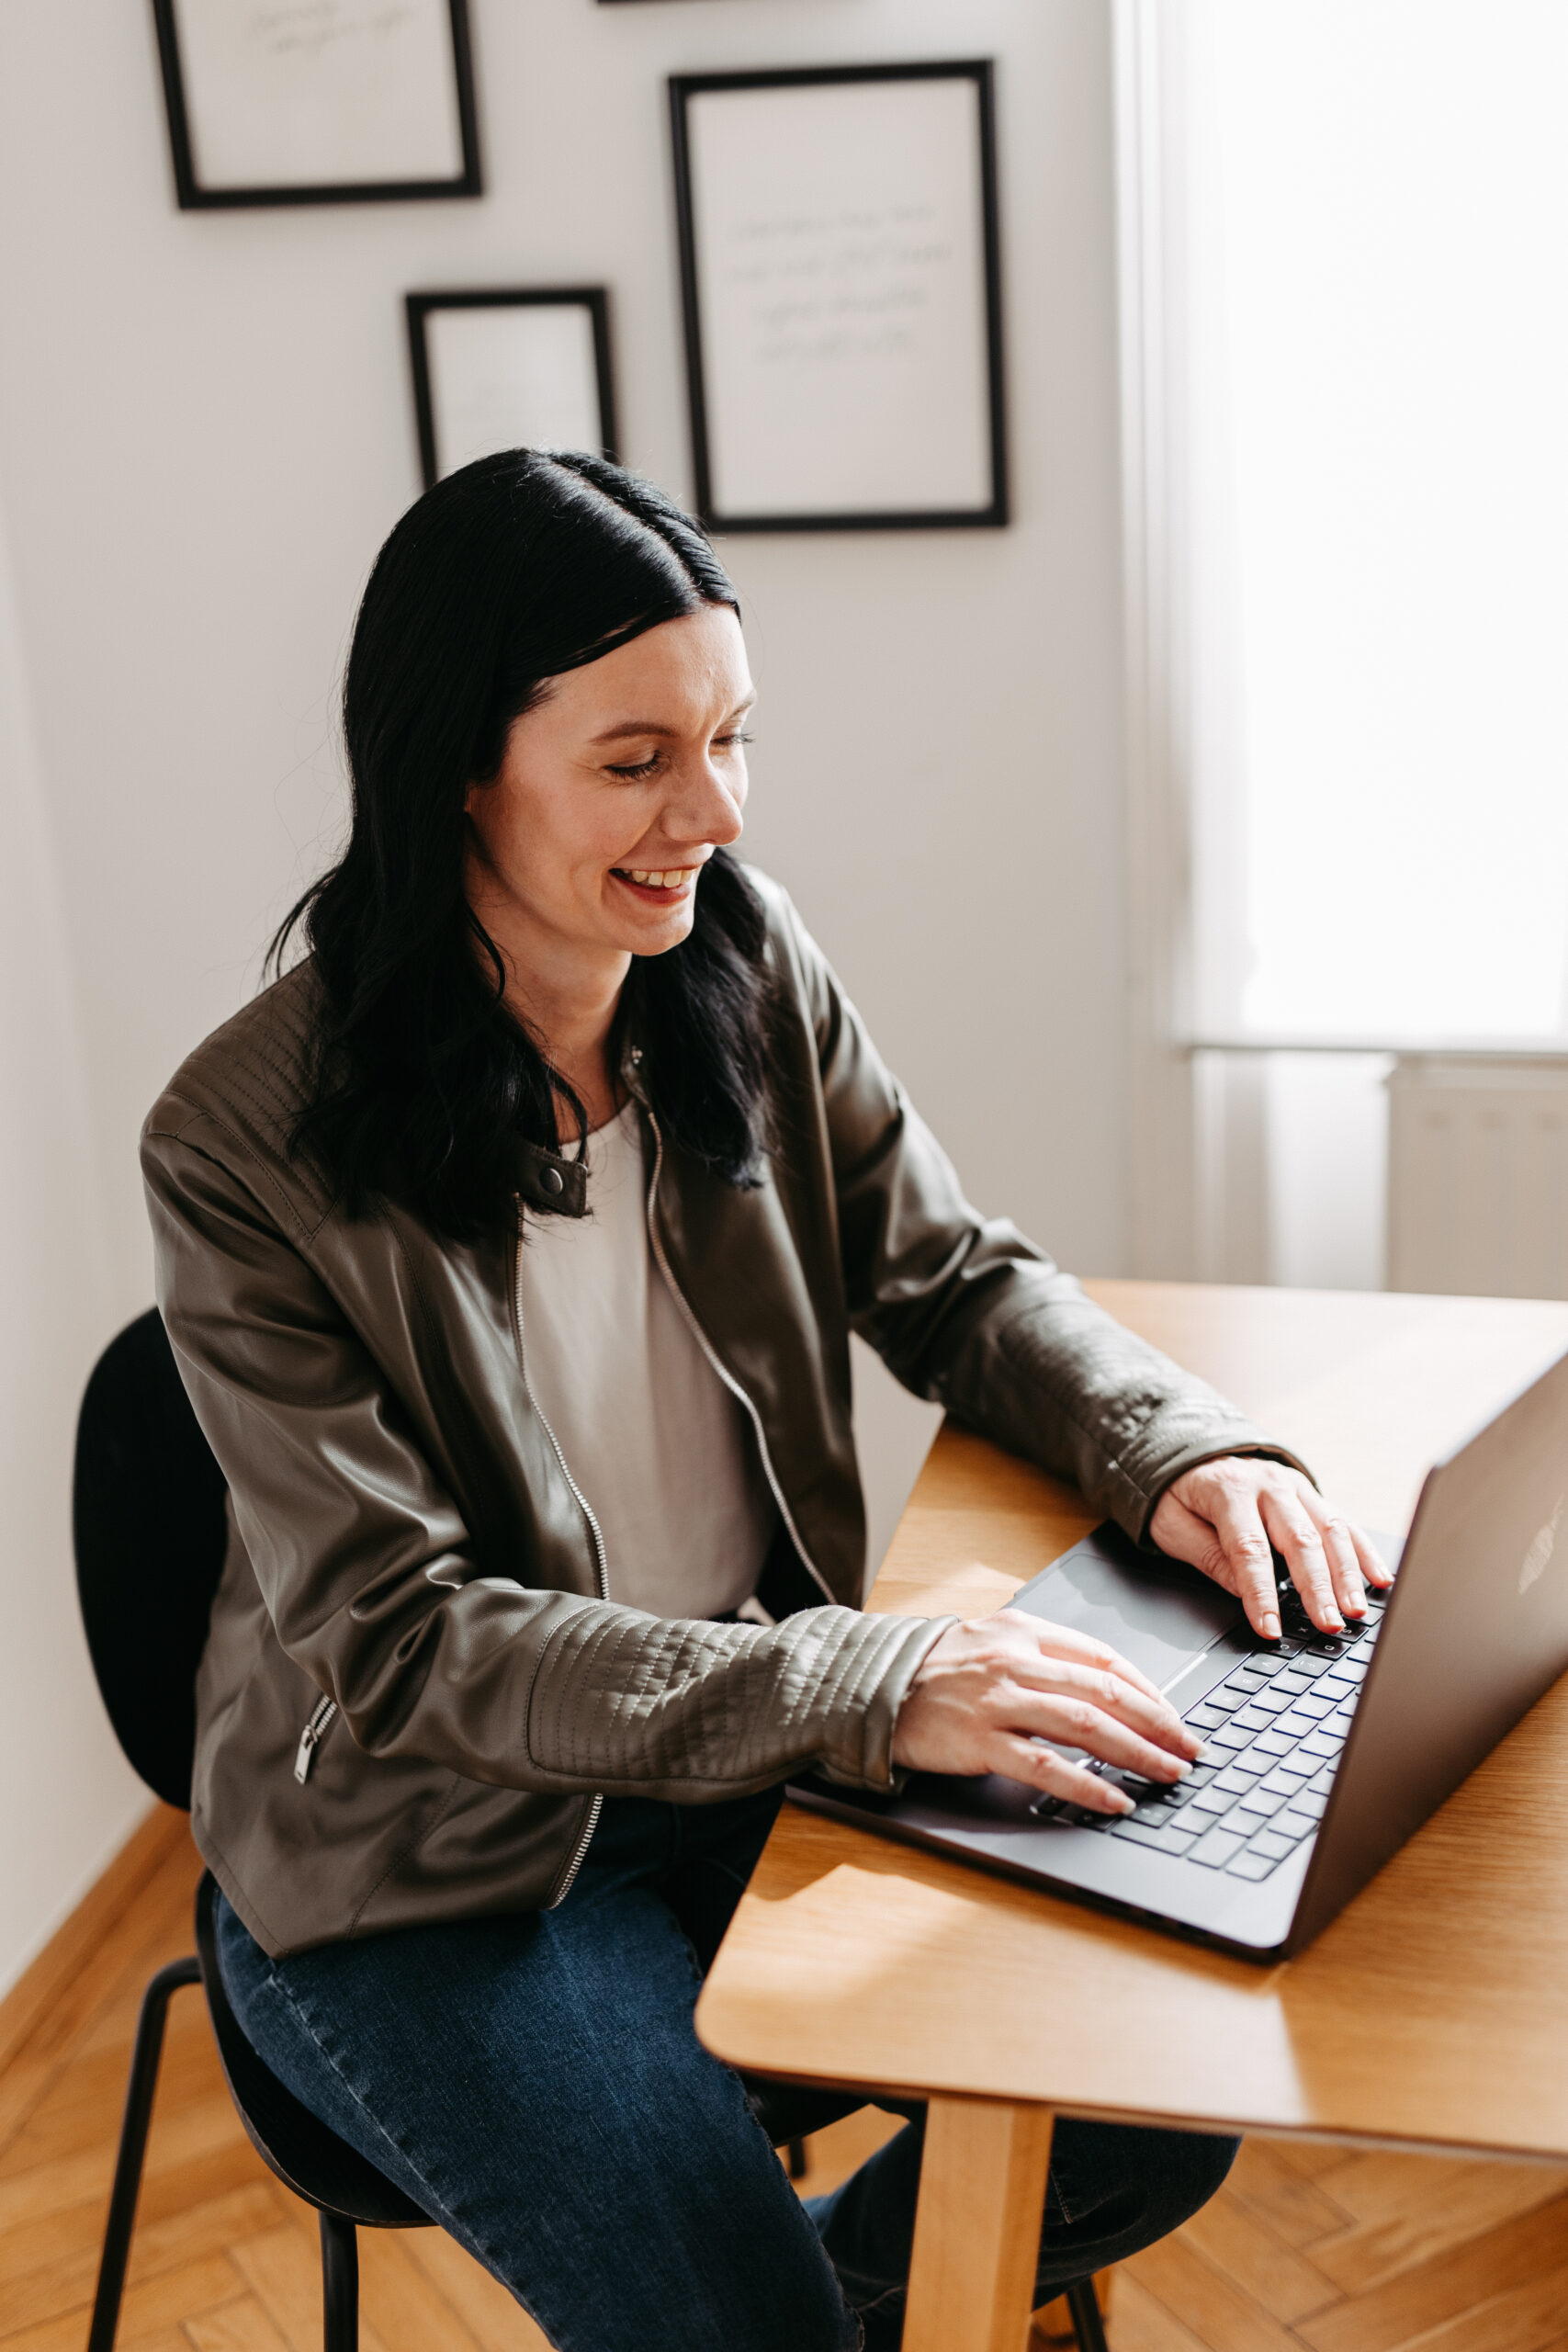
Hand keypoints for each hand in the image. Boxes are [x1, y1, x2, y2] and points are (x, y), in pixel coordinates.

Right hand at [892, 1610, 1200, 1815]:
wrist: (870, 1683)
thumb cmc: (933, 1669)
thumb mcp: (989, 1641)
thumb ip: (1040, 1656)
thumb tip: (1101, 1689)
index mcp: (1023, 1629)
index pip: (1102, 1658)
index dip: (1147, 1690)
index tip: (1174, 1717)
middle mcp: (1015, 1660)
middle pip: (1105, 1691)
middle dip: (1158, 1724)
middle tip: (1190, 1750)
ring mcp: (998, 1699)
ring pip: (1085, 1724)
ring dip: (1137, 1752)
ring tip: (1168, 1774)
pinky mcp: (979, 1739)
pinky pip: (1046, 1765)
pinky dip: (1087, 1784)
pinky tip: (1115, 1800)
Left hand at [1149, 1457, 1391, 1641]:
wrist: (1192, 1454)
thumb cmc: (1181, 1495)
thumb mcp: (1173, 1525)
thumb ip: (1208, 1556)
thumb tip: (1244, 1592)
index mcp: (1229, 1490)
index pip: (1249, 1549)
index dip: (1261, 1592)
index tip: (1271, 1628)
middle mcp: (1269, 1484)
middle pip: (1300, 1539)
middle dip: (1318, 1587)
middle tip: (1328, 1623)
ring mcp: (1295, 1486)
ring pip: (1330, 1530)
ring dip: (1347, 1574)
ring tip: (1355, 1610)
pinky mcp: (1311, 1494)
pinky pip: (1344, 1522)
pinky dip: (1364, 1552)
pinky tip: (1379, 1579)